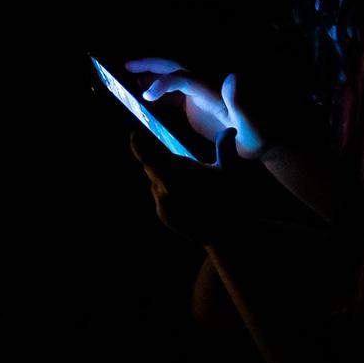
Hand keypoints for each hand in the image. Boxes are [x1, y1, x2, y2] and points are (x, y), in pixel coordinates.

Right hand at [123, 58, 269, 161]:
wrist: (261, 140)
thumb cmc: (258, 135)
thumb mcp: (252, 123)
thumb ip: (242, 102)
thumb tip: (233, 76)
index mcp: (214, 89)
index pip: (185, 77)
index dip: (164, 83)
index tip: (146, 95)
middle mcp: (205, 86)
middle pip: (175, 67)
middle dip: (151, 65)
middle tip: (127, 66)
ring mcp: (200, 94)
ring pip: (172, 78)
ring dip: (151, 77)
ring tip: (129, 80)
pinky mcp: (197, 104)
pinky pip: (174, 94)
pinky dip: (158, 93)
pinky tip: (144, 99)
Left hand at [130, 123, 242, 243]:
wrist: (224, 233)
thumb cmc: (228, 198)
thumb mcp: (229, 171)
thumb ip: (225, 148)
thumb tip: (230, 129)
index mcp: (176, 174)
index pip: (149, 156)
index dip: (139, 145)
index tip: (134, 135)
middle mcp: (163, 189)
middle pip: (152, 168)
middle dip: (160, 162)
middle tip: (176, 162)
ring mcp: (161, 204)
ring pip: (156, 183)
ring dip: (166, 179)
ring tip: (190, 186)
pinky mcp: (162, 215)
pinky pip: (161, 198)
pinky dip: (169, 194)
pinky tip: (189, 199)